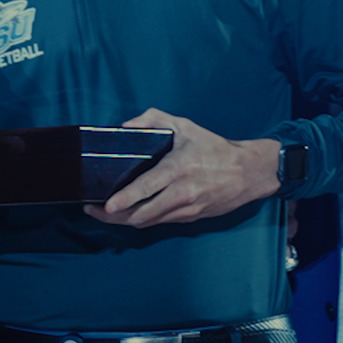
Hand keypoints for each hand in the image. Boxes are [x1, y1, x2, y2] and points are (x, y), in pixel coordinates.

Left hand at [85, 109, 278, 228]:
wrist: (249, 173)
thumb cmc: (216, 148)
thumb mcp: (185, 125)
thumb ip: (153, 119)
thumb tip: (126, 126)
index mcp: (178, 169)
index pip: (147, 188)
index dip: (125, 199)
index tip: (107, 206)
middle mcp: (181, 193)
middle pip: (142, 214)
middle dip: (114, 217)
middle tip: (94, 210)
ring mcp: (186, 209)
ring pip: (149, 222)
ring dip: (125, 220)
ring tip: (106, 214)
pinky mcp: (190, 218)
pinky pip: (160, 222)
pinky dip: (143, 219)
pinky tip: (130, 214)